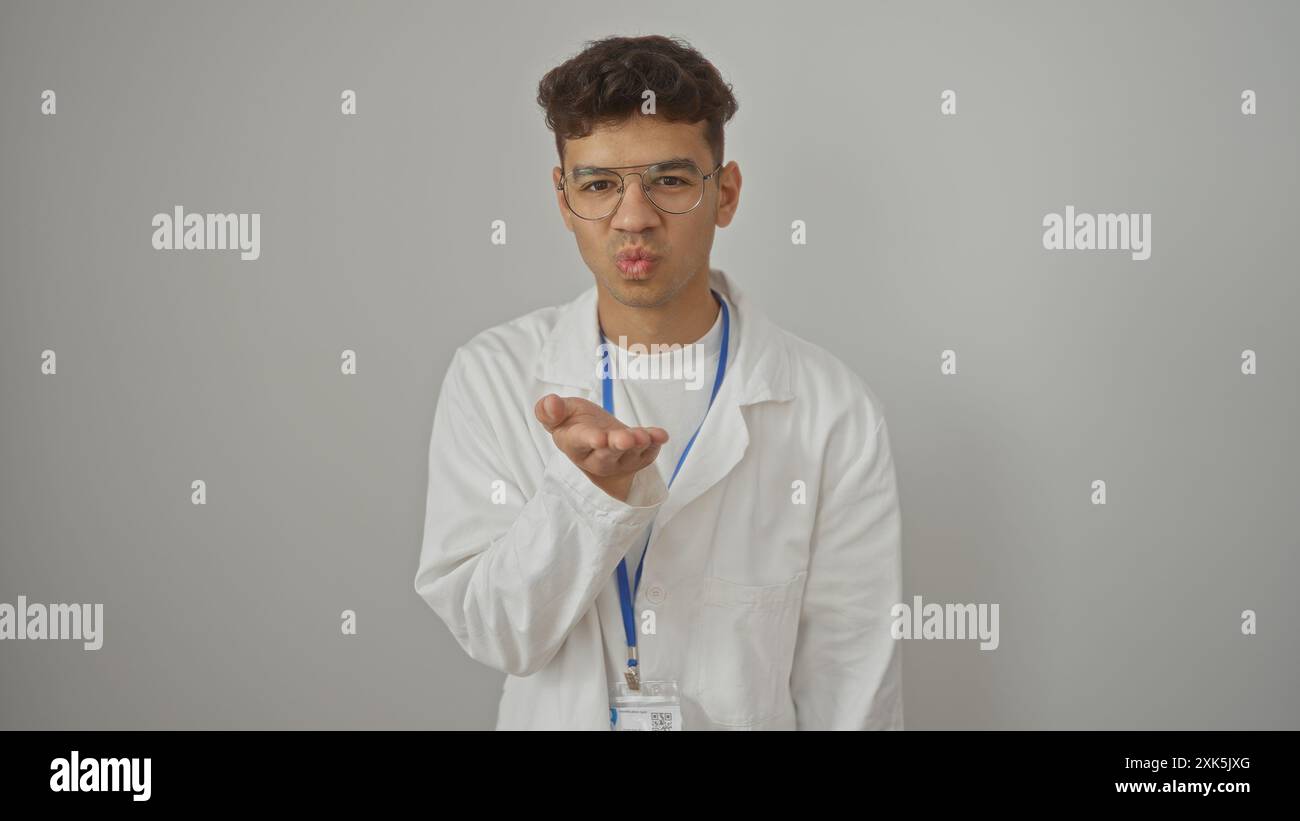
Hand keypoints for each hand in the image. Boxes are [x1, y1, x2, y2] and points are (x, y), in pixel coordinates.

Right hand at [534, 393, 667, 501]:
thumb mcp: (560, 412)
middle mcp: (597, 457)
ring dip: (638, 444)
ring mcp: (620, 460)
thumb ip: (549, 410)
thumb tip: (550, 402)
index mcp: (574, 444)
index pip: (580, 443)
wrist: (596, 436)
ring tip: (643, 435)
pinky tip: (660, 435)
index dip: (590, 440)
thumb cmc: (575, 423)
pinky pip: (648, 452)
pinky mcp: (638, 457)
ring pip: (629, 454)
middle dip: (617, 445)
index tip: (599, 438)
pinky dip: (655, 443)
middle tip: (626, 439)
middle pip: (607, 454)